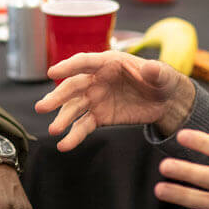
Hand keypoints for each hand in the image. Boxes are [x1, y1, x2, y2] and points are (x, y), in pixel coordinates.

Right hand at [34, 51, 194, 151]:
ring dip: (62, 118)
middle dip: (58, 96)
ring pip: (74, 108)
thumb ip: (156, 71)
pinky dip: (74, 136)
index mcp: (109, 62)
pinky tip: (64, 146)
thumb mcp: (163, 75)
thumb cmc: (162, 80)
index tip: (51, 73)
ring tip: (53, 131)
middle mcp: (97, 79)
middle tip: (42, 107)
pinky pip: (83, 126)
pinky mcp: (100, 117)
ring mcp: (96, 99)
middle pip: (73, 87)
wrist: (166, 102)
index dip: (68, 67)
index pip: (84, 62)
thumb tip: (150, 69)